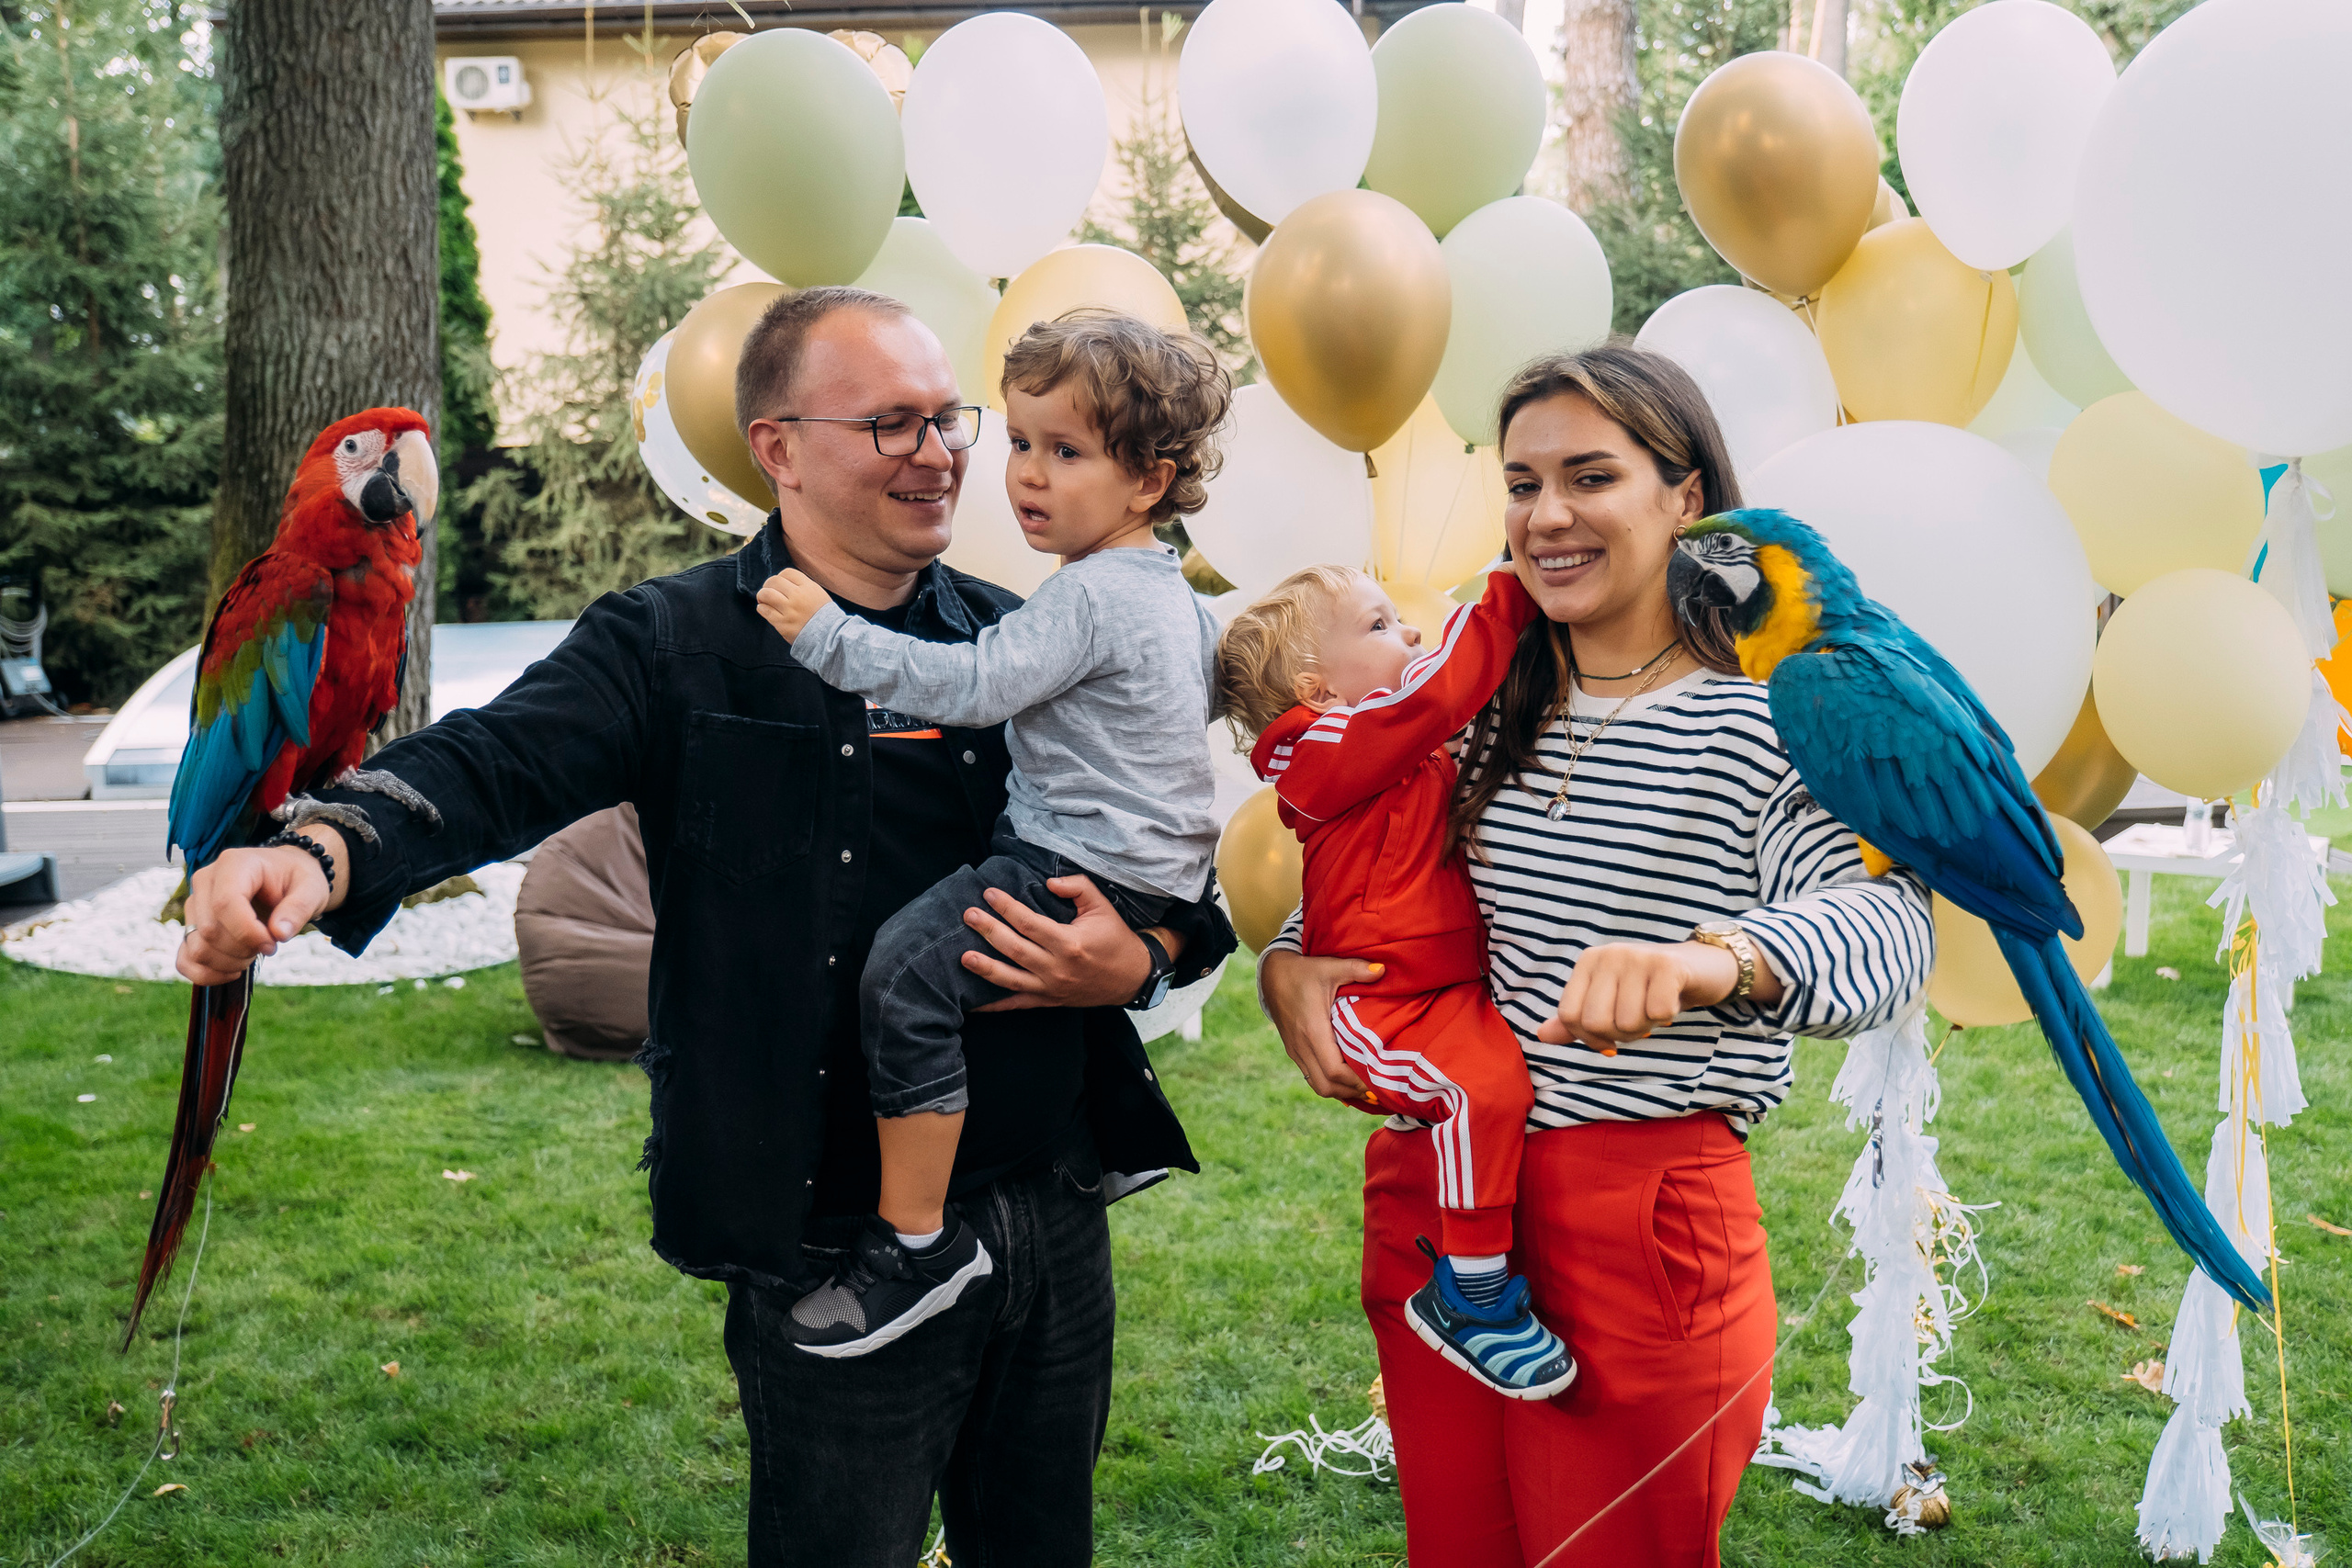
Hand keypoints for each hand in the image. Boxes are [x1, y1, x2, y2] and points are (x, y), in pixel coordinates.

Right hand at [175, 828, 347, 985]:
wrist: (285, 878)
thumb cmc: (297, 880)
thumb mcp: (312, 889)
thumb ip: (298, 909)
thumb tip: (278, 934)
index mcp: (233, 864)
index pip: (225, 903)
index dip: (247, 932)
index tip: (273, 944)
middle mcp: (205, 881)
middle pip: (209, 930)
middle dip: (243, 949)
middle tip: (269, 945)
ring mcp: (194, 904)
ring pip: (197, 948)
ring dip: (228, 963)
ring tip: (254, 952)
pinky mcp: (192, 926)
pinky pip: (185, 959)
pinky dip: (206, 974)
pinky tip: (234, 971)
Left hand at [754, 568, 829, 641]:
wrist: (829, 636)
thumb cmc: (822, 614)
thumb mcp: (817, 593)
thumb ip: (801, 585)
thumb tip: (780, 581)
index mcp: (808, 587)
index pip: (787, 573)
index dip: (780, 577)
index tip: (780, 585)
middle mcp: (798, 596)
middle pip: (774, 581)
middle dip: (768, 585)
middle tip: (768, 591)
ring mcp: (789, 611)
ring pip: (766, 594)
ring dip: (762, 595)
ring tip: (764, 600)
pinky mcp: (782, 624)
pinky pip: (764, 610)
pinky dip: (762, 608)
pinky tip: (765, 609)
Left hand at [963, 874, 1156, 1011]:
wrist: (1132, 978)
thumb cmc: (1115, 938)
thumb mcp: (1102, 906)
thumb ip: (1077, 887)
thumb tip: (1049, 882)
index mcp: (1069, 943)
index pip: (1029, 922)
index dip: (1007, 907)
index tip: (989, 893)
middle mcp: (1057, 968)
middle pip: (1015, 949)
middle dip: (989, 931)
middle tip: (968, 916)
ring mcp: (1051, 988)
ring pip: (1011, 979)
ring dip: (985, 968)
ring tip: (963, 957)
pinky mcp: (1048, 1001)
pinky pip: (1017, 1004)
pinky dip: (994, 1006)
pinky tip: (972, 1003)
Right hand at [1257, 948, 1382, 1100]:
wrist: (1271, 975)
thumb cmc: (1303, 971)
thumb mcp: (1330, 966)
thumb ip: (1356, 968)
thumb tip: (1383, 970)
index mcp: (1313, 1030)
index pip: (1334, 1070)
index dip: (1356, 1082)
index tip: (1377, 1081)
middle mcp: (1302, 1046)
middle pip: (1326, 1086)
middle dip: (1352, 1092)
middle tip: (1376, 1090)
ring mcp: (1296, 1051)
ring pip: (1318, 1085)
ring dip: (1341, 1091)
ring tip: (1364, 1088)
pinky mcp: (1294, 1051)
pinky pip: (1312, 1077)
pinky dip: (1331, 1083)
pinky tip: (1346, 1080)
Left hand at [1535, 938, 1778, 1054]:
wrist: (1702, 967)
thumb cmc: (1650, 988)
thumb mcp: (1610, 1001)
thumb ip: (1576, 1020)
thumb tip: (1541, 1035)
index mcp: (1588, 962)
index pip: (1570, 1017)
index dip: (1590, 1038)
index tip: (1611, 1034)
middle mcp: (1608, 954)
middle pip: (1596, 1023)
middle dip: (1620, 1035)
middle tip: (1639, 1021)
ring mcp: (1637, 956)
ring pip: (1628, 1023)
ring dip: (1646, 1027)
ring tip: (1655, 1008)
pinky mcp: (1667, 964)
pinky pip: (1657, 1013)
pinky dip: (1667, 1016)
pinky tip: (1672, 1000)